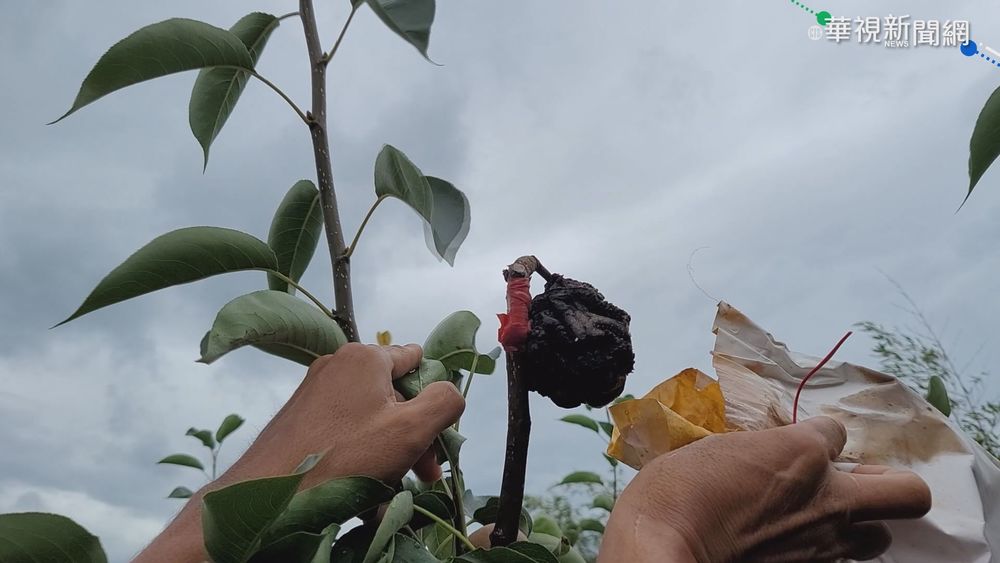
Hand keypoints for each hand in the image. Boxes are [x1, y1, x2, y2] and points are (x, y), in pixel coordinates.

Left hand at [230, 342, 465, 486]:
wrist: (269, 494)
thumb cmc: (343, 459)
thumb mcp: (410, 430)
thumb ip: (444, 403)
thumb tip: (452, 391)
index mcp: (365, 358)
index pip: (416, 359)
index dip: (434, 395)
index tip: (438, 432)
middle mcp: (338, 366)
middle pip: (393, 393)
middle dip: (414, 433)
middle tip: (425, 473)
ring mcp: (315, 391)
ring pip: (370, 416)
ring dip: (390, 449)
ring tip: (394, 486)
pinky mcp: (300, 418)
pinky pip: (345, 430)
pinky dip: (362, 454)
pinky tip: (365, 487)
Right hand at [599, 417, 930, 562]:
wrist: (664, 547)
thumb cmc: (676, 490)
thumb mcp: (718, 449)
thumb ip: (760, 452)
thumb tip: (771, 461)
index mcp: (803, 452)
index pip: (835, 432)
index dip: (816, 439)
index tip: (794, 448)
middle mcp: (829, 497)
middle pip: (907, 492)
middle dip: (886, 483)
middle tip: (854, 483)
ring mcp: (826, 543)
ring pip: (879, 536)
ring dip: (857, 524)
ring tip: (821, 521)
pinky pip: (839, 561)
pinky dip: (823, 552)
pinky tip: (792, 545)